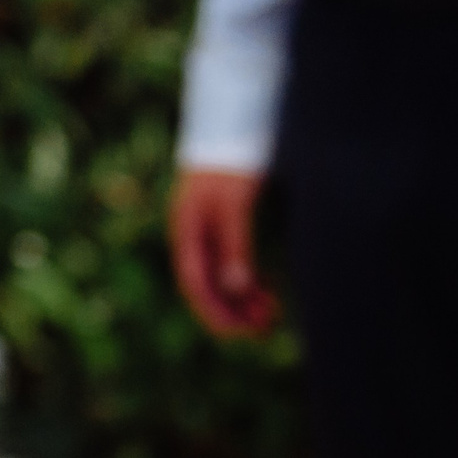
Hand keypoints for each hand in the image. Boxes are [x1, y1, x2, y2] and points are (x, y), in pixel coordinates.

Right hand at [170, 167, 275, 337]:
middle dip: (233, 312)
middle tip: (263, 330)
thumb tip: (236, 289)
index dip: (214, 313)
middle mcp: (193, 237)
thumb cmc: (230, 160)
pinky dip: (248, 282)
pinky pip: (232, 265)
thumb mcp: (234, 203)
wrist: (232, 124)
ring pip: (221, 279)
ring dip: (243, 301)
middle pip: (207, 288)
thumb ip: (234, 245)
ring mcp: (207, 233)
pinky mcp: (223, 228)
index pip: (194, 285)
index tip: (238, 334)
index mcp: (187, 232)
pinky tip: (266, 294)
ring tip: (271, 316)